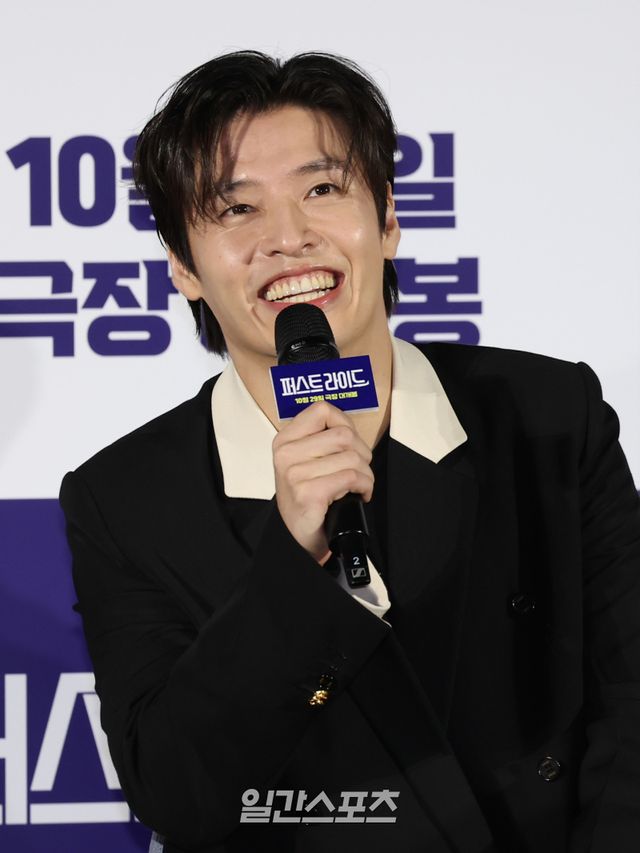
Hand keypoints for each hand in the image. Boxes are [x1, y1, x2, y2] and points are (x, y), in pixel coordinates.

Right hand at [272, 401, 373, 562]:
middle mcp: (286, 454)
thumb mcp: (304, 460)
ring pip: (352, 457)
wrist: (296, 536)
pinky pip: (351, 477)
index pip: (322, 410)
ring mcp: (295, 474)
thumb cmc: (306, 496)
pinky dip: (364, 486)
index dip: (345, 422)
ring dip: (366, 473)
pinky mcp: (309, 493)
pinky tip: (359, 494)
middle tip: (359, 469)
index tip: (350, 441)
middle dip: (362, 453)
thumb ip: (320, 439)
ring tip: (359, 484)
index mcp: (285, 440)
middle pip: (344, 435)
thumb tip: (350, 426)